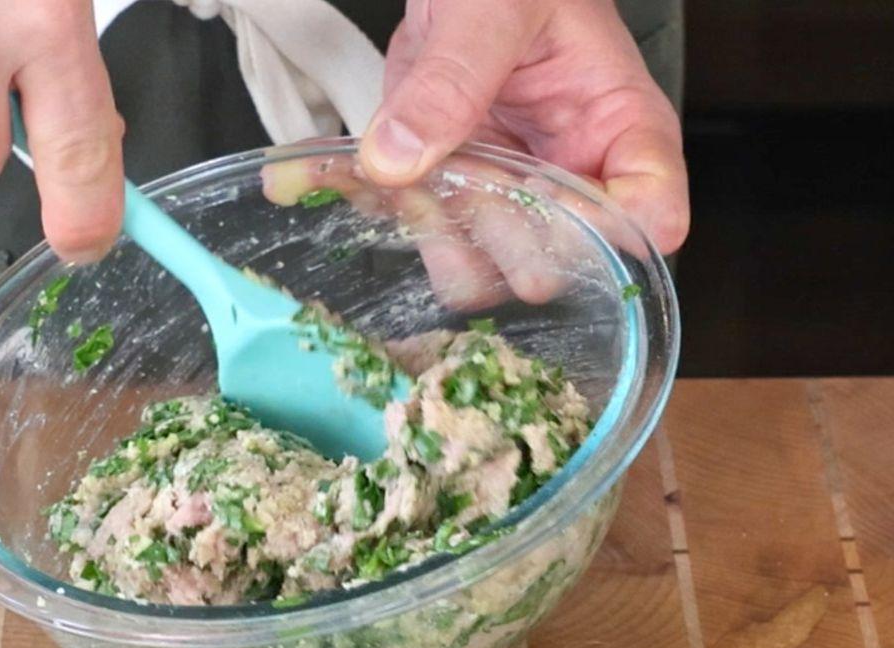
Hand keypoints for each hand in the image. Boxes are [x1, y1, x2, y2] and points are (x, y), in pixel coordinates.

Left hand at [360, 0, 688, 254]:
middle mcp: (571, 173)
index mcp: (620, 127)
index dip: (597, 229)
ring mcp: (511, 191)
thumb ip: (454, 78)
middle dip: (499, 238)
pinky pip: (427, 238)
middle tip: (457, 178)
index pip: (650, 216)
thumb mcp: (493, 10)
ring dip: (437, 238)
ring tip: (399, 180)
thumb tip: (397, 155)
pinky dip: (387, 217)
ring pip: (487, 268)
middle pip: (556, 261)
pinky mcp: (457, 193)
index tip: (539, 196)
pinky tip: (350, 183)